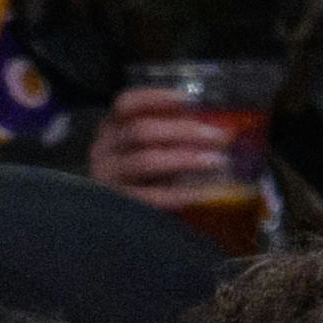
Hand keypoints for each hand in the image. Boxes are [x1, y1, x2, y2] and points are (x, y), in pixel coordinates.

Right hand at [87, 89, 236, 202]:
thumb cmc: (139, 179)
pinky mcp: (120, 207)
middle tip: (218, 136)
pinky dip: (181, 193)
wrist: (111, 224)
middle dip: (184, 131)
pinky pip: (153, 197)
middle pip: (142, 130)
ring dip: (186, 158)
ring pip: (147, 160)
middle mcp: (103, 150)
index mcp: (110, 128)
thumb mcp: (147, 150)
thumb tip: (209, 124)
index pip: (127, 104)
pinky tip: (203, 191)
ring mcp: (108, 179)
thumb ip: (168, 135)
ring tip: (216, 160)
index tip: (188, 99)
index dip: (157, 98)